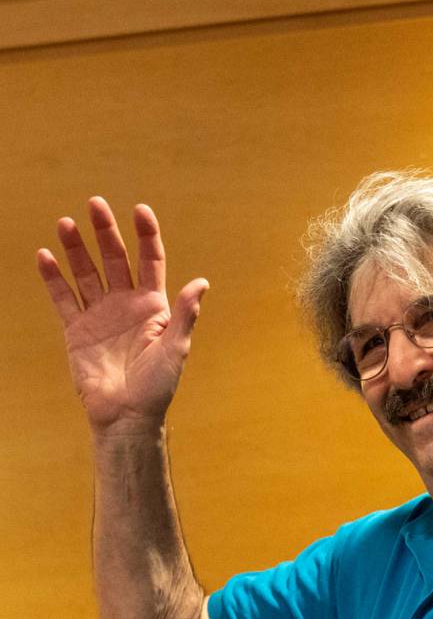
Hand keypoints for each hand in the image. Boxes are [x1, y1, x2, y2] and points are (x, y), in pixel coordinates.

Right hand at [37, 198, 206, 435]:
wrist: (127, 414)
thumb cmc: (157, 386)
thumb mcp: (176, 348)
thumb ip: (185, 314)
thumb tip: (201, 282)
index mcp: (153, 307)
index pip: (150, 262)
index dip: (146, 236)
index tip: (139, 211)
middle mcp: (126, 305)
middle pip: (115, 259)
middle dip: (105, 232)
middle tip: (94, 204)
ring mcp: (100, 315)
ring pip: (86, 272)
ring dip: (76, 248)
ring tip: (66, 223)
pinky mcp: (77, 329)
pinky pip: (63, 297)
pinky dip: (53, 277)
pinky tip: (45, 256)